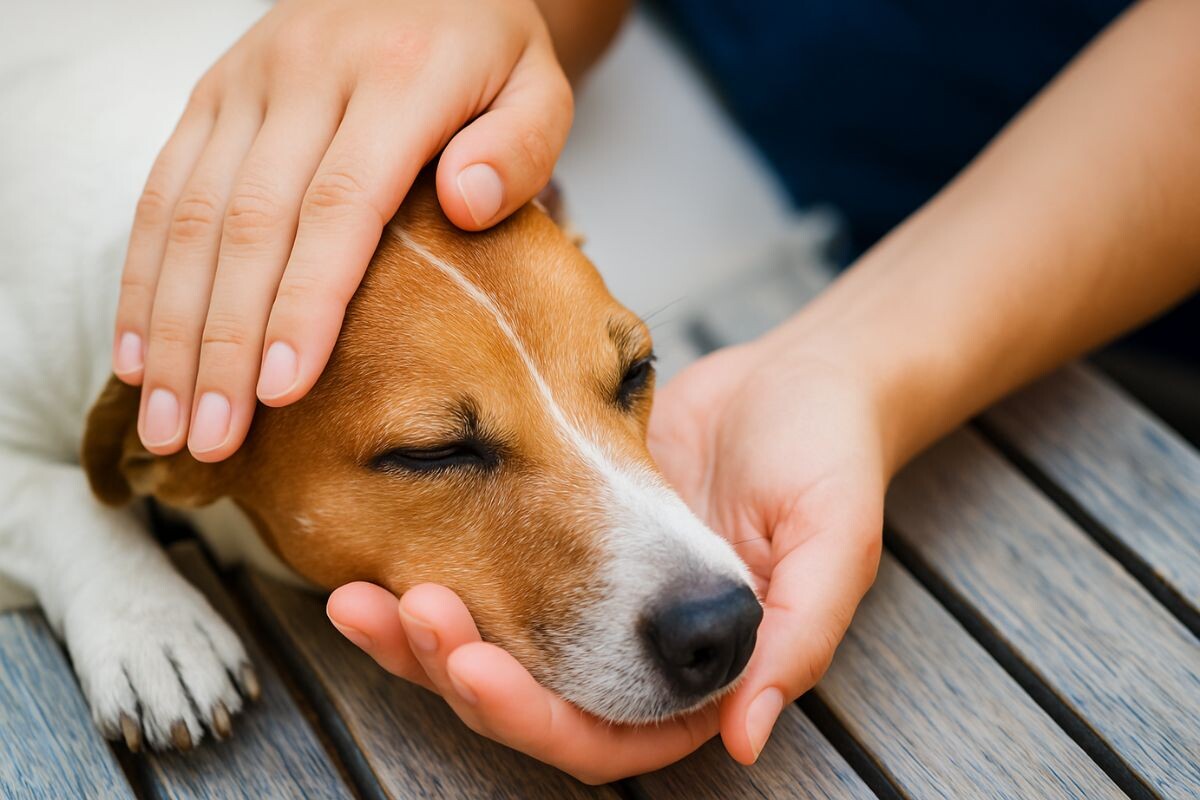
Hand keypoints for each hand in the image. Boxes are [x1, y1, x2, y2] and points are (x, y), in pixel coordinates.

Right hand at [113, 0, 570, 461]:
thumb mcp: (535, 83)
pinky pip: (160, 190)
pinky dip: (141, 277)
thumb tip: (468, 204)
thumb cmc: (486, 48)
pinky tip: (135, 351)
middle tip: (212, 439)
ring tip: (167, 423)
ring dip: (171, 328)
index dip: (305, 302)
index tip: (282, 389)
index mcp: (398, 80)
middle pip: (251, 224)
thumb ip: (520, 143)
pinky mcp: (211, 96)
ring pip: (188, 216)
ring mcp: (247, 86)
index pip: (340, 205)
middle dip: (223, 342)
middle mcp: (307, 76)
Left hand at [326, 335, 887, 776]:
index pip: (601, 733)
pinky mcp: (558, 543)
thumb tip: (745, 735)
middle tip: (394, 614)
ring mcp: (591, 600)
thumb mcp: (833, 542)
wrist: (796, 380)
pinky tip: (377, 557)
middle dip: (451, 669)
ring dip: (421, 632)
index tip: (471, 664)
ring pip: (490, 645)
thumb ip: (797, 640)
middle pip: (524, 699)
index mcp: (695, 675)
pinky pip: (484, 573)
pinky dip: (432, 570)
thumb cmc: (826, 456)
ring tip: (355, 596)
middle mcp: (634, 654)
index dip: (531, 713)